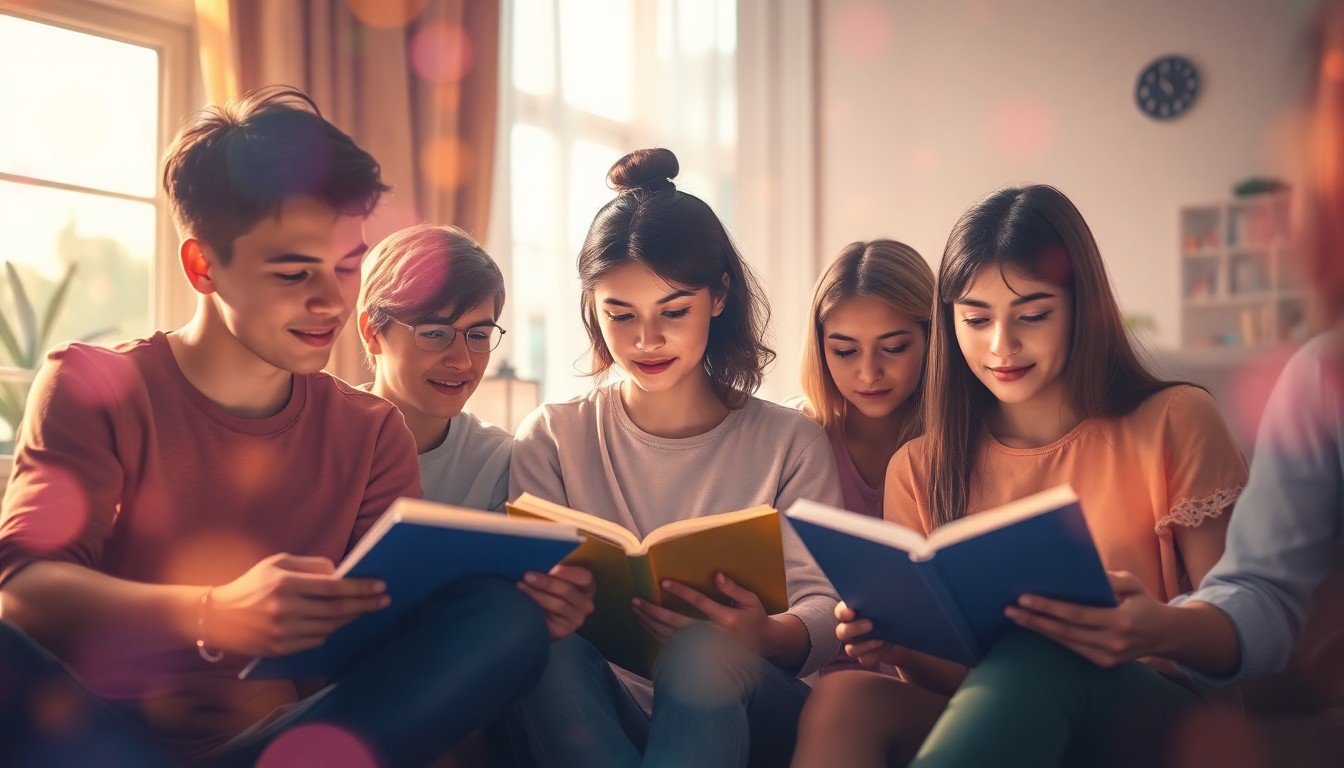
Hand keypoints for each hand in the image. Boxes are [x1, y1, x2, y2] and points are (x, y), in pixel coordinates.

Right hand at [207, 553, 388, 656]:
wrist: (217, 616)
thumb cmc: (252, 584)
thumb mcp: (277, 563)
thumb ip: (311, 565)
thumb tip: (340, 572)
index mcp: (285, 584)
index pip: (333, 588)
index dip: (360, 588)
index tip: (380, 586)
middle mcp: (284, 609)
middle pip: (336, 610)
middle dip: (365, 605)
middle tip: (384, 600)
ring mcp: (282, 632)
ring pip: (329, 628)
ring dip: (350, 619)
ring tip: (363, 610)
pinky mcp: (280, 649)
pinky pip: (316, 641)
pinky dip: (329, 631)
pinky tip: (337, 623)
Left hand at [517, 564, 595, 639]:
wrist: (543, 620)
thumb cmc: (549, 592)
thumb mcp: (555, 579)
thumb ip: (553, 570)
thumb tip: (538, 558)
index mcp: (587, 586)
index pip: (584, 577)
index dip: (568, 572)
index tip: (551, 568)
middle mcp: (586, 603)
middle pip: (567, 590)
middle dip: (545, 582)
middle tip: (526, 576)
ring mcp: (576, 619)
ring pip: (558, 604)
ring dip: (537, 594)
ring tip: (520, 586)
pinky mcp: (564, 631)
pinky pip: (550, 620)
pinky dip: (535, 609)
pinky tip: (524, 603)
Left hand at [634, 573, 774, 654]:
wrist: (762, 646)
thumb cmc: (755, 619)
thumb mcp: (751, 601)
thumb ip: (734, 588)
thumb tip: (716, 575)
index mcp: (726, 619)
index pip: (699, 603)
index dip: (681, 592)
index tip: (664, 582)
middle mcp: (712, 635)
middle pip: (676, 623)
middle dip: (654, 611)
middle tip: (637, 600)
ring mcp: (704, 648)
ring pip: (671, 636)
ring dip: (651, 623)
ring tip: (636, 610)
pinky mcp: (699, 654)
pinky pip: (673, 645)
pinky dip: (657, 635)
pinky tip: (647, 625)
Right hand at [835, 600, 900, 666]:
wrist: (895, 625)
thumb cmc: (886, 608)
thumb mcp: (883, 601)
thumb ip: (878, 598)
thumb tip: (884, 591)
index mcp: (848, 613)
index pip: (840, 612)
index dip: (843, 613)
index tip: (851, 612)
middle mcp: (847, 630)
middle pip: (842, 632)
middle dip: (855, 628)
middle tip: (870, 624)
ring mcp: (854, 645)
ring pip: (851, 650)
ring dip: (865, 645)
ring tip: (881, 640)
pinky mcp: (864, 656)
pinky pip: (865, 659)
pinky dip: (875, 655)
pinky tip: (885, 646)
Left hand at [1006, 570, 1172, 666]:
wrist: (1166, 635)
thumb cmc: (1144, 602)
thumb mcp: (1132, 584)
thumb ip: (1108, 578)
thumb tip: (1077, 571)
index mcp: (1121, 621)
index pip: (1077, 614)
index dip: (1049, 608)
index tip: (1024, 598)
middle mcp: (1113, 643)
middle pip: (1065, 632)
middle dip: (1035, 620)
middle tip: (1009, 609)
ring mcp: (1108, 657)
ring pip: (1066, 643)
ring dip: (1039, 629)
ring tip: (1015, 617)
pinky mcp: (1103, 663)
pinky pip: (1072, 649)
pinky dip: (1053, 637)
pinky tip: (1036, 626)